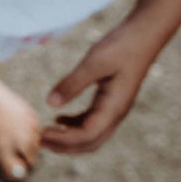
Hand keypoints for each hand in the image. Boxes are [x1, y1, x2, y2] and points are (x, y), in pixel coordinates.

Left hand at [41, 23, 160, 153]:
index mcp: (114, 108)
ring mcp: (115, 108)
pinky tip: (58, 118)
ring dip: (68, 138)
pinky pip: (91, 121)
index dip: (63, 139)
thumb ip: (72, 83)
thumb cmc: (121, 46)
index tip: (41, 134)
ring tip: (44, 134)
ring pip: (91, 135)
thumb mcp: (93, 63)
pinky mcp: (111, 101)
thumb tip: (50, 104)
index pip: (87, 135)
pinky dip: (74, 125)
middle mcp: (116, 113)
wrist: (143, 35)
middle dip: (63, 146)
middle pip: (89, 143)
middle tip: (37, 142)